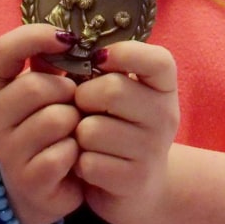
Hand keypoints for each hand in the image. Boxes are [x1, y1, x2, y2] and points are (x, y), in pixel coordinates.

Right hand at [0, 24, 82, 223]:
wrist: (38, 187)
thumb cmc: (44, 124)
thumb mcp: (42, 87)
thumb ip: (49, 61)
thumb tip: (66, 38)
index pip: (2, 50)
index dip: (36, 37)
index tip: (67, 39)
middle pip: (35, 86)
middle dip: (66, 90)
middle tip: (73, 101)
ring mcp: (5, 152)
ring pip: (55, 119)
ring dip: (75, 121)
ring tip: (72, 129)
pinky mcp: (28, 181)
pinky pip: (64, 152)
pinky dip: (77, 151)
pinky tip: (72, 157)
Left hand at [73, 41, 179, 223]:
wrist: (137, 181)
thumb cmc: (117, 120)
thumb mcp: (117, 87)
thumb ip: (94, 62)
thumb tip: (58, 42)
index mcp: (164, 85)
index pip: (157, 60)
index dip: (126, 54)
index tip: (100, 59)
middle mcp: (166, 115)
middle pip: (112, 90)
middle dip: (84, 97)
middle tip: (83, 106)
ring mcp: (153, 150)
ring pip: (92, 130)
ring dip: (78, 134)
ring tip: (87, 137)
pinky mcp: (135, 180)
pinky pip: (88, 162)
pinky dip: (79, 163)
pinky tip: (90, 163)